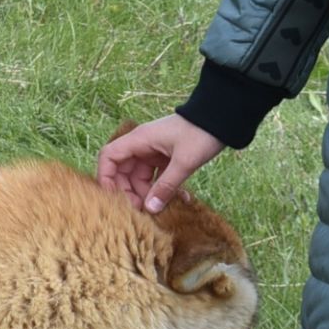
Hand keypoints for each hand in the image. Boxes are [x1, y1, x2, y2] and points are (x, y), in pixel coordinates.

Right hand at [96, 113, 225, 213]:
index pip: (109, 157)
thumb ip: (166, 186)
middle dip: (130, 192)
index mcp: (139, 140)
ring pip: (141, 177)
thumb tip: (150, 209)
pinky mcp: (166, 157)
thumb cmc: (200, 134)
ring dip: (149, 193)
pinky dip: (164, 188)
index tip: (113, 198)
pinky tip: (181, 199)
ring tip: (164, 208)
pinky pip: (157, 177)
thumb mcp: (184, 162)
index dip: (106, 177)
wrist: (221, 118)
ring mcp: (154, 152)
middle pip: (123, 172)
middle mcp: (142, 146)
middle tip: (142, 210)